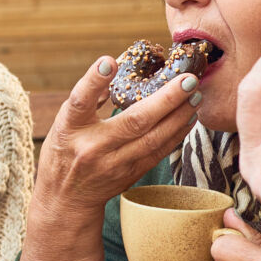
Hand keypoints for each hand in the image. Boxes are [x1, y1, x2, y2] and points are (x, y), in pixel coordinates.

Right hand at [36, 54, 204, 219]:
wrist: (66, 198)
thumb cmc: (65, 150)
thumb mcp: (65, 121)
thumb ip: (89, 98)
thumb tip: (116, 67)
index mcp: (70, 128)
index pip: (80, 102)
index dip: (93, 81)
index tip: (109, 62)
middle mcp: (91, 147)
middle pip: (133, 122)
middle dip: (166, 99)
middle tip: (188, 80)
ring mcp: (112, 164)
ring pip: (152, 140)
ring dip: (178, 117)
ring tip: (195, 96)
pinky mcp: (129, 175)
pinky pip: (158, 153)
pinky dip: (176, 134)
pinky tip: (188, 118)